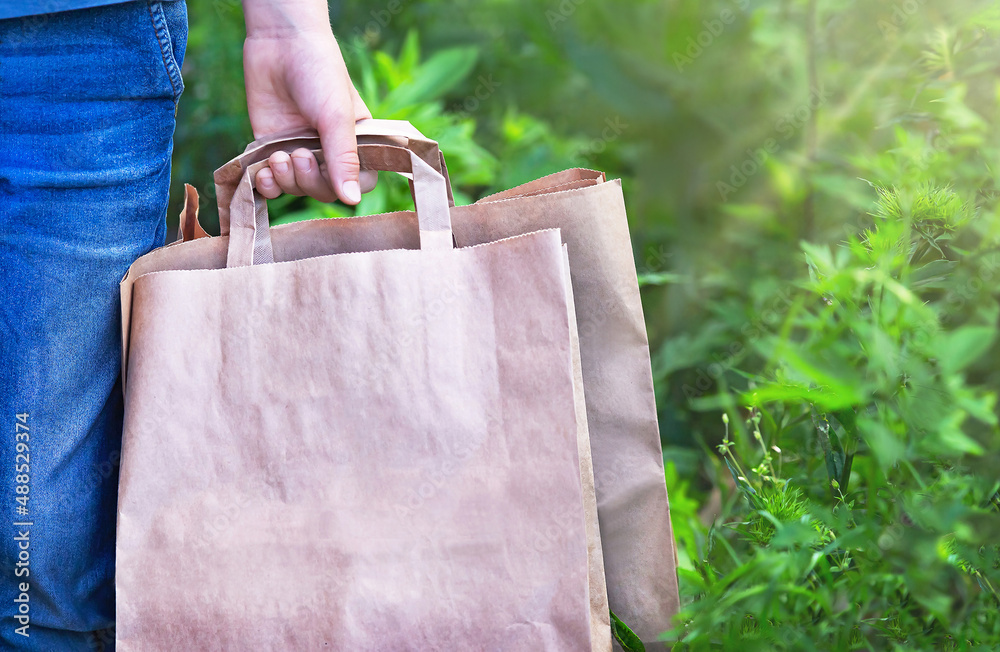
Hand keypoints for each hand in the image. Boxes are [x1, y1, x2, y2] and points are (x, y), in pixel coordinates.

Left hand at [242, 1, 376, 204]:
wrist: (280, 44)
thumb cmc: (320, 73)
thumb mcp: (336, 117)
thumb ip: (344, 159)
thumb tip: (353, 201)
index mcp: (357, 143)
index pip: (359, 182)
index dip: (345, 185)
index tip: (331, 172)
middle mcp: (330, 151)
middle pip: (324, 191)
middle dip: (309, 181)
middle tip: (299, 155)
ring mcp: (300, 151)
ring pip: (296, 189)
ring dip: (285, 180)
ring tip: (278, 156)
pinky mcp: (272, 149)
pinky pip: (272, 182)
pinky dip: (266, 183)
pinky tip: (263, 172)